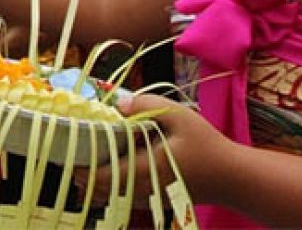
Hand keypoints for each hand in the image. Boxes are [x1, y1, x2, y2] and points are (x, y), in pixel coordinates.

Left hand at [81, 92, 232, 207]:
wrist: (233, 178)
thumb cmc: (206, 145)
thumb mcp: (180, 116)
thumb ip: (147, 105)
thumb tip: (118, 103)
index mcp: (143, 170)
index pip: (100, 177)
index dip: (79, 166)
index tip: (68, 149)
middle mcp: (141, 189)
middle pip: (98, 190)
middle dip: (81, 172)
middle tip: (71, 149)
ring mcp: (147, 198)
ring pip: (108, 196)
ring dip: (93, 180)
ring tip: (85, 155)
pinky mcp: (153, 199)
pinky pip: (121, 196)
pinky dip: (108, 184)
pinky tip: (107, 164)